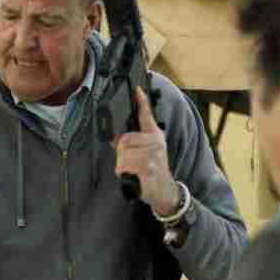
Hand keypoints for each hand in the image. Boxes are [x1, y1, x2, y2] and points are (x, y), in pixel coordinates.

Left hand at [113, 87, 179, 214]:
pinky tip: (133, 176)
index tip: (137, 89)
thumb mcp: (146, 151)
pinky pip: (125, 166)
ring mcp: (153, 155)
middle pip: (124, 140)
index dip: (141, 101)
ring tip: (133, 169)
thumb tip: (114, 138)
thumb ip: (132, 141)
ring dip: (122, 164)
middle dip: (121, 152)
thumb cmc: (152, 168)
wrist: (165, 189)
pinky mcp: (149, 168)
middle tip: (130, 161)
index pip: (147, 115)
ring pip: (123, 155)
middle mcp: (156, 142)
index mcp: (154, 135)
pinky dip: (124, 173)